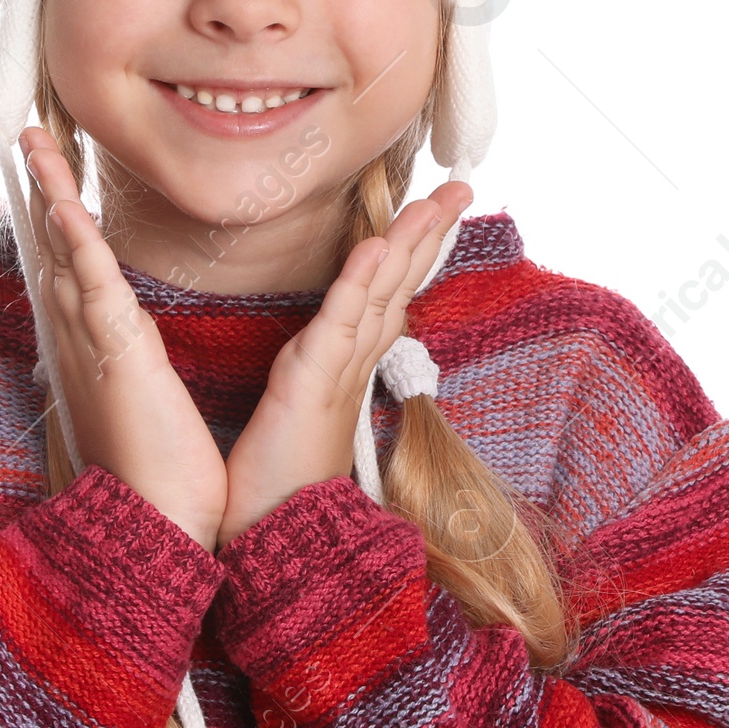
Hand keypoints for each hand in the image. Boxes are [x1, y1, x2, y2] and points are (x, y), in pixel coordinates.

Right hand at [20, 128, 227, 549]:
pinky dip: (75, 234)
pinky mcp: (113, 346)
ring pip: (63, 247)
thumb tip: (129, 343)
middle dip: (42, 187)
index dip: (57, 217)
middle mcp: (80, 334)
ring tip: (35, 140)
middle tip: (29, 135)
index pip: (69, 266)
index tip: (54, 177)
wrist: (155, 517)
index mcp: (94, 344)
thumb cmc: (159, 469)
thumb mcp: (144, 398)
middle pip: (54, 244)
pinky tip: (64, 198)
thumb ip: (133, 362)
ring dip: (50, 190)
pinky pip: (90, 277)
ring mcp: (92, 338)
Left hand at [217, 181, 471, 546]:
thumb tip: (316, 358)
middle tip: (459, 187)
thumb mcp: (294, 418)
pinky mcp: (312, 384)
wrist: (270, 540)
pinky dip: (358, 281)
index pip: (385, 299)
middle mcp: (351, 367)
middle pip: (398, 286)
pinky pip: (340, 323)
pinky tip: (376, 246)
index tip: (431, 214)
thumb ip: (310, 382)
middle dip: (428, 234)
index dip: (410, 255)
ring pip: (381, 294)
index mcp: (345, 370)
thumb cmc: (272, 486)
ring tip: (436, 198)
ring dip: (409, 243)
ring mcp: (337, 374)